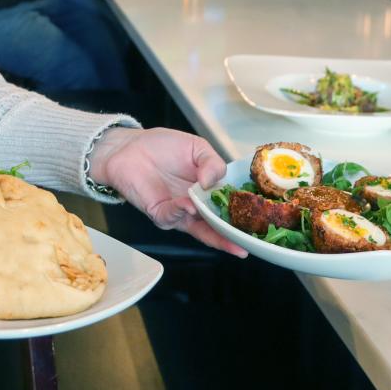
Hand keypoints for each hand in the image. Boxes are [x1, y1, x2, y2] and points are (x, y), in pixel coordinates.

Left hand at [87, 127, 247, 256]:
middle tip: (248, 242)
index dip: (243, 217)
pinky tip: (189, 205)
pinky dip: (182, 211)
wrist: (130, 147)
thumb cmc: (162, 147)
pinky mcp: (159, 212)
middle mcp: (196, 207)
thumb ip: (212, 162)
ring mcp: (179, 213)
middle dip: (233, 237)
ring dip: (213, 230)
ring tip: (228, 230)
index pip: (230, 209)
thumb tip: (215, 181)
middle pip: (218, 227)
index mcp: (209, 192)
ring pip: (199, 229)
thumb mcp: (196, 148)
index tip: (260, 224)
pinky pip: (173, 217)